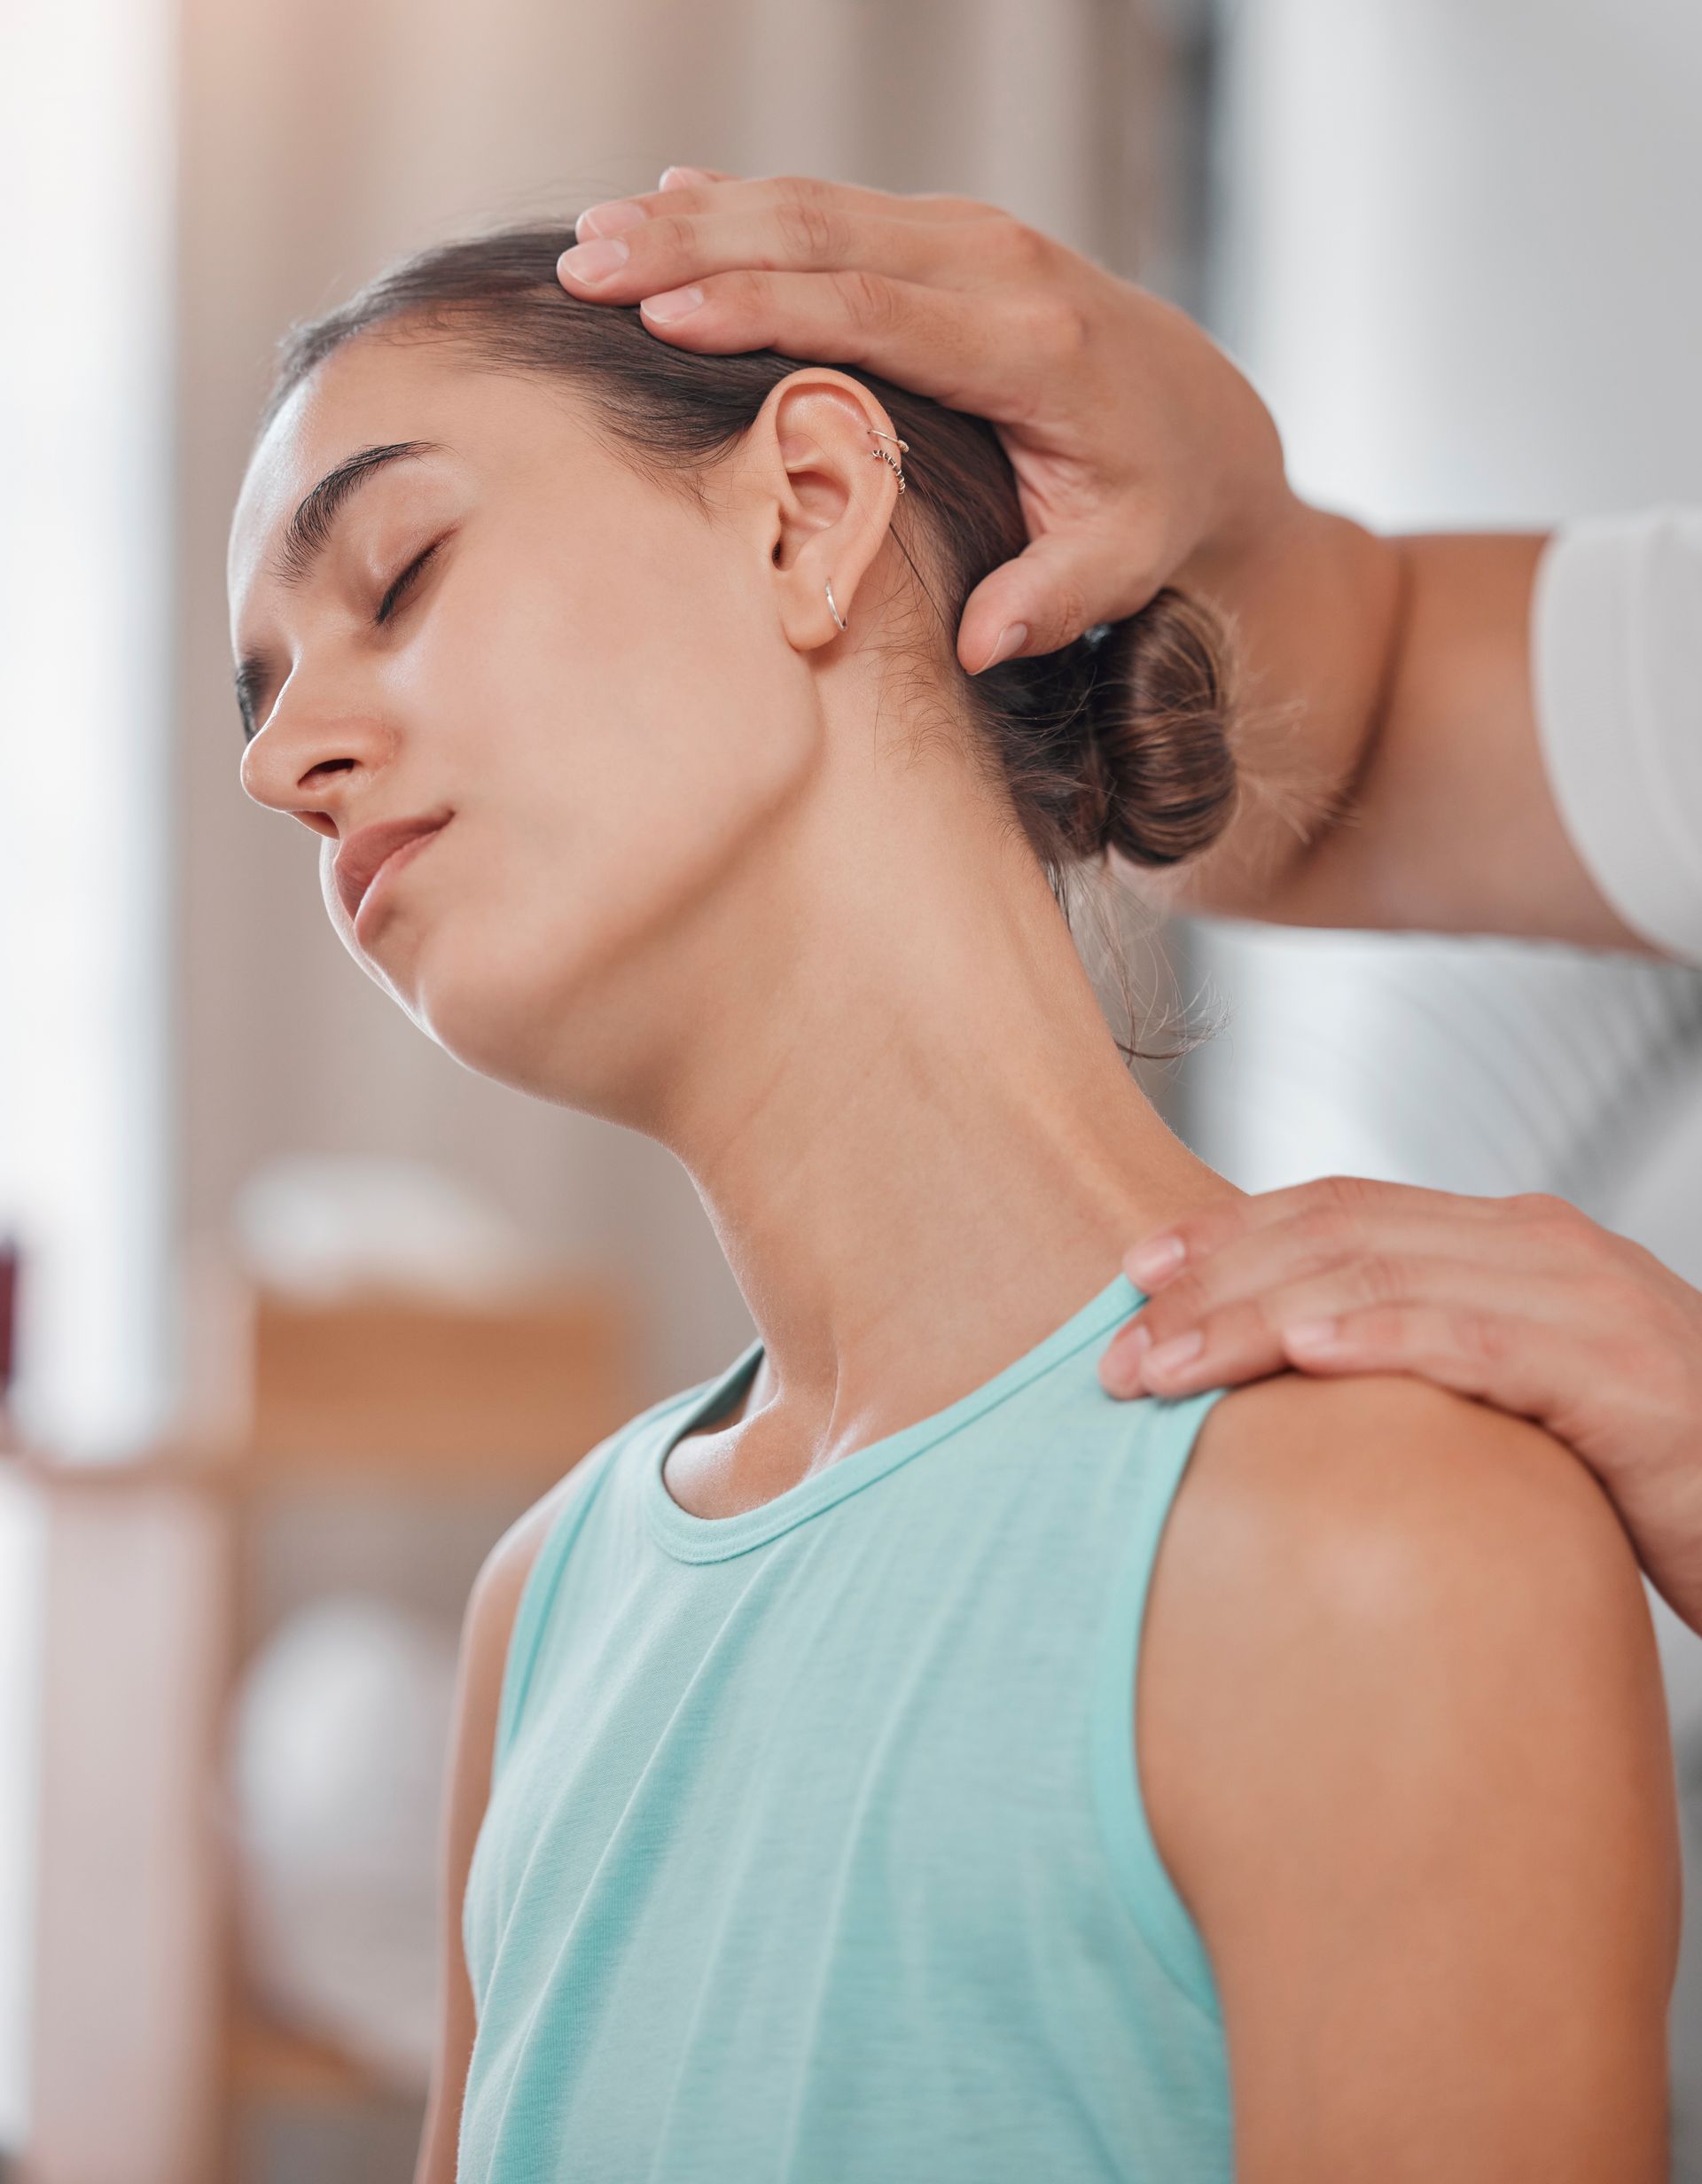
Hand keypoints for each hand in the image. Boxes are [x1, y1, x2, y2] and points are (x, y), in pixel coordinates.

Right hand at [557, 166, 1292, 673]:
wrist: (1207, 418)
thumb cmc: (1151, 502)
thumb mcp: (1120, 562)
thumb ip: (1053, 597)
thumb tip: (984, 642)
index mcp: (1030, 347)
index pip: (874, 313)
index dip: (763, 309)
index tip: (663, 314)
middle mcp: (999, 267)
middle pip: (823, 234)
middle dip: (694, 244)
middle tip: (586, 265)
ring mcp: (973, 236)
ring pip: (815, 204)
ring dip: (698, 215)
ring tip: (593, 238)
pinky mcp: (950, 232)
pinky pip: (834, 206)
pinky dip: (745, 201)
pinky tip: (665, 198)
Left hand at [1100, 1176, 1701, 1635]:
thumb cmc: (1647, 1463)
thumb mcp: (1517, 1392)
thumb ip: (1427, 1359)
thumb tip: (1294, 1379)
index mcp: (1505, 1241)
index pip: (1337, 1210)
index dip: (1225, 1232)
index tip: (1130, 1273)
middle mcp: (1537, 1246)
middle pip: (1336, 1236)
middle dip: (1211, 1287)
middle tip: (1111, 1348)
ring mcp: (1580, 1299)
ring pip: (1381, 1278)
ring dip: (1254, 1319)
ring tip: (1161, 1364)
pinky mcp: (1616, 1373)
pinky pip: (1477, 1342)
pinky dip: (1384, 1337)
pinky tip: (1305, 1349)